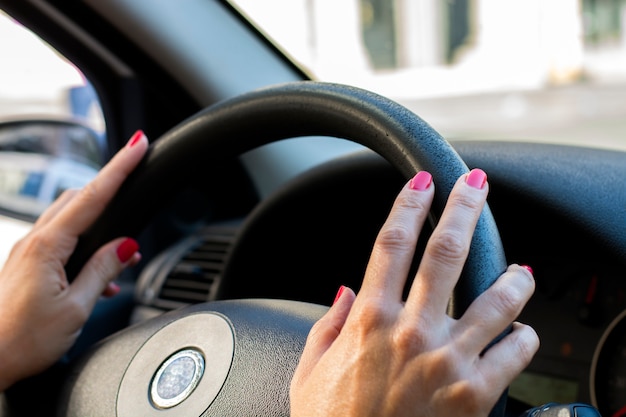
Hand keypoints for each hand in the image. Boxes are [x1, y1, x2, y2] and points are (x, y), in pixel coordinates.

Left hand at [0, 130, 148, 390]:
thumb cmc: (21, 340)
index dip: (119, 168)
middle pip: (80, 199)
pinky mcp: (26, 266)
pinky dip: (85, 248)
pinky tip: (97, 278)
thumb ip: (102, 271)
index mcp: (48, 247)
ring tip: (124, 257)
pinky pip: (60, 242)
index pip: (93, 196)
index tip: (138, 145)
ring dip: (101, 227)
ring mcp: (28, 253)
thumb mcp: (75, 308)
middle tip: (138, 204)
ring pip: (70, 221)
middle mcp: (34, 242)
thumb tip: (126, 246)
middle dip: (112, 194)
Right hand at [290, 169, 538, 416]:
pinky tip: (520, 332)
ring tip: (521, 271)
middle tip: (476, 185)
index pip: (392, 242)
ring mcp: (447, 361)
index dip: (409, 203)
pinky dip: (524, 335)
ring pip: (496, 298)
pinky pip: (515, 350)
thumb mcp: (310, 371)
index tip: (422, 183)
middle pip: (445, 251)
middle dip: (464, 208)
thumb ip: (327, 324)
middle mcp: (410, 331)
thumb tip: (344, 289)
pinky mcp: (476, 395)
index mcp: (368, 319)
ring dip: (513, 276)